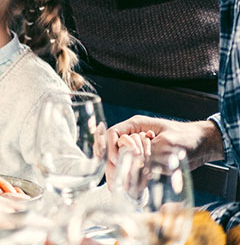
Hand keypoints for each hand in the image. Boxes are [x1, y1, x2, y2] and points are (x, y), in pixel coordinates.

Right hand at [106, 116, 222, 176]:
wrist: (203, 145)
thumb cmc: (187, 137)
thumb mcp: (167, 143)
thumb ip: (150, 153)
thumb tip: (137, 166)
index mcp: (136, 126)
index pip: (113, 133)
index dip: (111, 146)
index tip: (116, 160)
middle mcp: (134, 137)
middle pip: (114, 149)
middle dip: (114, 164)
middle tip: (115, 180)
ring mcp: (140, 149)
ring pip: (122, 160)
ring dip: (121, 173)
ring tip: (119, 187)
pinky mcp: (146, 160)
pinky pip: (133, 168)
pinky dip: (131, 178)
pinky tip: (132, 189)